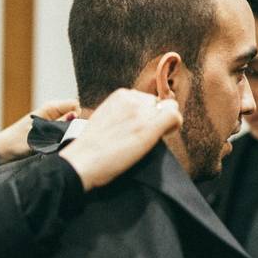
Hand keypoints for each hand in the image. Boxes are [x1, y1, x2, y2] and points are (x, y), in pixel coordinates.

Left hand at [0, 98, 79, 164]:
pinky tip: (59, 147)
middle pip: (76, 116)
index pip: (75, 105)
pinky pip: (65, 135)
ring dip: (69, 135)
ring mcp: (54, 124)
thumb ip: (57, 124)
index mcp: (51, 108)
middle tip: (65, 138)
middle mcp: (55, 114)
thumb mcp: (39, 133)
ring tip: (59, 144)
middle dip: (75, 127)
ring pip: (72, 127)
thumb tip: (74, 115)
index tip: (74, 128)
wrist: (4, 151)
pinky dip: (64, 141)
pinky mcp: (53, 134)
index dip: (78, 116)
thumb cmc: (17, 141)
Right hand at [59, 89, 182, 190]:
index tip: (139, 126)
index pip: (144, 99)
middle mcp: (133, 99)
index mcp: (120, 96)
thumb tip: (132, 119)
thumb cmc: (89, 148)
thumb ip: (119, 113)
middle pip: (157, 103)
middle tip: (142, 135)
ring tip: (148, 138)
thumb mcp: (102, 120)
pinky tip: (165, 134)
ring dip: (162, 122)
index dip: (146, 113)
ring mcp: (142, 112)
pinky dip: (174, 125)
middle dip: (154, 117)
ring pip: (168, 108)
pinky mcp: (150, 126)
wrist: (83, 161)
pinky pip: (174, 116)